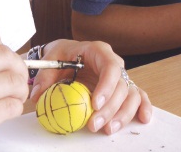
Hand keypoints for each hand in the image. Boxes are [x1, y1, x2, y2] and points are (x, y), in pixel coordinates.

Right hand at [0, 20, 27, 151]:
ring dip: (19, 88)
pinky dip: (14, 107)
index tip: (0, 57)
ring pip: (12, 80)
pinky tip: (4, 109)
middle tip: (16, 78)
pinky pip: (9, 107)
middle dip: (17, 67)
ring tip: (13, 95)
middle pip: (5, 54)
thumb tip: (5, 51)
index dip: (1, 43)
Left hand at [28, 39, 150, 134]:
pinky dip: (142, 107)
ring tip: (108, 129)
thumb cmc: (62, 54)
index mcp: (99, 51)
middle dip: (110, 108)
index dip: (106, 86)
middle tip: (94, 125)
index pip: (111, 67)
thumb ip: (44, 76)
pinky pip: (138, 97)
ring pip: (131, 94)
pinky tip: (142, 119)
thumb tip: (37, 95)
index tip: (95, 104)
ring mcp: (120, 77)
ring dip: (123, 114)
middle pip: (121, 86)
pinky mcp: (122, 89)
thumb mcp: (51, 59)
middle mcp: (114, 63)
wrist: (67, 55)